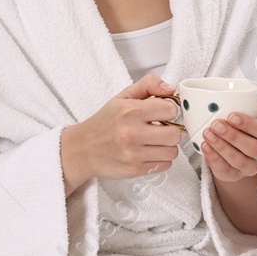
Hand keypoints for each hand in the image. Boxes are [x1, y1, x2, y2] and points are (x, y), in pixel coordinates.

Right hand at [61, 73, 181, 194]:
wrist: (82, 150)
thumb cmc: (105, 122)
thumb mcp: (123, 97)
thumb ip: (148, 85)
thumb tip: (170, 88)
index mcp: (130, 111)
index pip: (171, 110)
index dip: (169, 111)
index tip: (162, 113)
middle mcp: (132, 133)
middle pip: (175, 134)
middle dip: (171, 130)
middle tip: (161, 129)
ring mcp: (133, 154)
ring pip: (172, 151)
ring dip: (167, 146)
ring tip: (155, 141)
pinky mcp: (134, 170)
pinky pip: (164, 165)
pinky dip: (161, 159)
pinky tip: (149, 152)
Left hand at [200, 99, 256, 183]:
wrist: (236, 139)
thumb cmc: (249, 118)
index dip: (249, 125)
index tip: (231, 116)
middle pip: (253, 148)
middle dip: (233, 136)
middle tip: (216, 125)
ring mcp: (251, 167)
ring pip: (239, 161)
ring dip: (222, 147)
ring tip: (208, 133)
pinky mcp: (236, 175)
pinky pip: (226, 170)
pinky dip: (214, 158)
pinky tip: (206, 146)